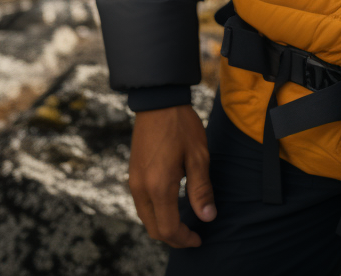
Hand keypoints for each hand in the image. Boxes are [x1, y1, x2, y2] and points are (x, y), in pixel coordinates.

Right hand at [129, 104, 216, 247]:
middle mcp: (142, 188)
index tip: (199, 238)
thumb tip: (207, 217)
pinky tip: (171, 205)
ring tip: (184, 222)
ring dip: (163, 225)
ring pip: (146, 217)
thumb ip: (201, 190)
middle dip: (173, 237)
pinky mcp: (133, 174)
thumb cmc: (181, 126)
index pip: (168, 228)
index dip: (184, 239)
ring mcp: (134, 181)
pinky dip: (156, 212)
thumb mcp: (198, 156)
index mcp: (159, 186)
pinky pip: (142, 204)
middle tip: (192, 235)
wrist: (158, 101)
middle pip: (154, 228)